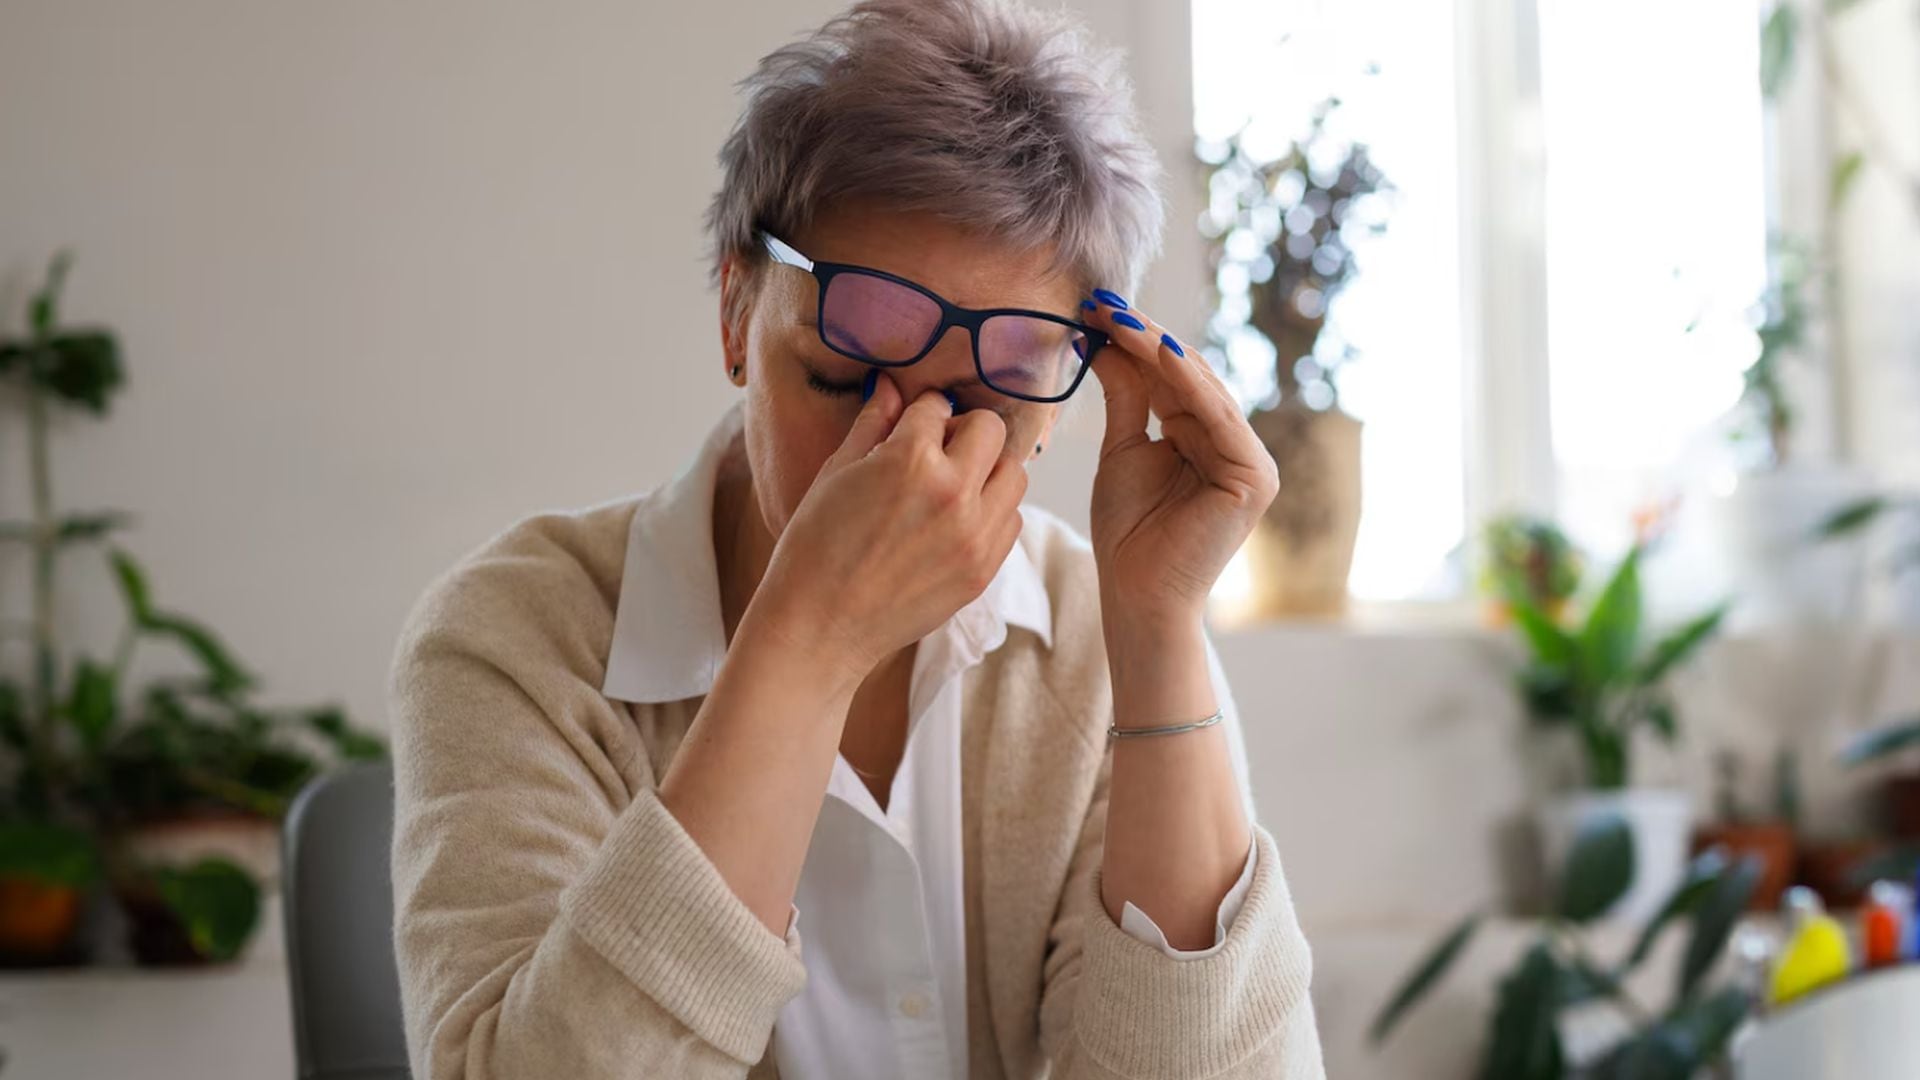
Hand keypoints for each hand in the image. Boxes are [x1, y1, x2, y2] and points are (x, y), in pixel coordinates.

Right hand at [748, 371, 1028, 683]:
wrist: (820, 625)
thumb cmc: (815, 546)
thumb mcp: (836, 473)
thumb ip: (872, 425)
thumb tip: (891, 386)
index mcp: (911, 459)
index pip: (937, 406)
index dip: (920, 414)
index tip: (911, 426)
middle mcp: (953, 492)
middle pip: (990, 430)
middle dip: (964, 432)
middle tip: (937, 452)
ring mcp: (975, 535)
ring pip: (1013, 474)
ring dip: (987, 471)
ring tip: (953, 488)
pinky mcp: (983, 569)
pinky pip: (1011, 520)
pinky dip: (992, 512)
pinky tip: (957, 523)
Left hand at [1082, 298, 1278, 620]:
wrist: (1136, 593)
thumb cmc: (1128, 532)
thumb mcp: (1123, 449)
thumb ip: (1127, 397)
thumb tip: (1107, 342)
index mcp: (1207, 438)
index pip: (1171, 378)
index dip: (1135, 342)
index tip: (1096, 308)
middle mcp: (1235, 445)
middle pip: (1188, 377)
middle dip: (1144, 338)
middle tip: (1103, 303)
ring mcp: (1251, 461)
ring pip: (1202, 390)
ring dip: (1159, 350)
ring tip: (1120, 318)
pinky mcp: (1255, 477)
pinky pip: (1217, 418)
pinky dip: (1187, 383)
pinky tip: (1156, 351)